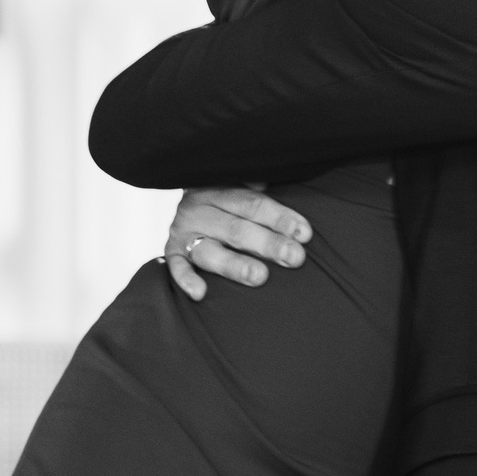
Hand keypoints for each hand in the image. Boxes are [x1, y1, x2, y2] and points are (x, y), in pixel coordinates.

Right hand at [161, 186, 311, 300]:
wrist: (184, 195)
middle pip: (236, 229)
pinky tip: (200, 293)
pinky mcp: (171, 251)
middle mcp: (199, 209)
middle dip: (268, 244)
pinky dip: (186, 279)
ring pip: (208, 250)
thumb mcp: (239, 183)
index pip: (252, 204)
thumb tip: (268, 182)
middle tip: (294, 257)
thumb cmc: (226, 200)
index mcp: (219, 190)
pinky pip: (176, 266)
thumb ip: (255, 185)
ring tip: (259, 277)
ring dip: (235, 265)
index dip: (279, 218)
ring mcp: (184, 232)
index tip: (304, 234)